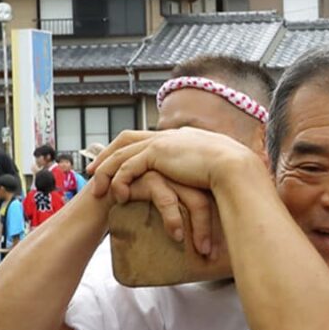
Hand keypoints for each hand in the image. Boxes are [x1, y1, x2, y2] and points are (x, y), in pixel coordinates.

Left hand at [91, 129, 257, 258]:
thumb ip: (203, 173)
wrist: (235, 167)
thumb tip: (205, 185)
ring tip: (97, 190)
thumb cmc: (232, 174)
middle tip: (93, 171)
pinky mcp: (157, 153)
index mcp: (180, 137)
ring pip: (121, 153)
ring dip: (105, 170)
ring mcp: (162, 141)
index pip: (146, 137)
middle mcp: (168, 135)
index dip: (128, 149)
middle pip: (126, 139)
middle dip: (107, 154)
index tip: (116, 161)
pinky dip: (118, 179)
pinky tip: (116, 194)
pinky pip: (127, 166)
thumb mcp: (214, 171)